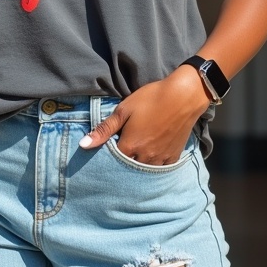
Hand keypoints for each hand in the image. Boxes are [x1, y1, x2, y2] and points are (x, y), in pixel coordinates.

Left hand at [78, 68, 210, 165]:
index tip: (110, 144)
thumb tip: (83, 145)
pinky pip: (160, 168)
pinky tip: (152, 154)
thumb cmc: (151, 99)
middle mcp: (145, 157)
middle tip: (125, 146)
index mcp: (130, 146)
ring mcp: (160, 159)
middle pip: (128, 167)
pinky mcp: (173, 156)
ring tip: (137, 151)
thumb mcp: (124, 110)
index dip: (109, 153)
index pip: (112, 159)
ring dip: (138, 164)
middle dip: (123, 160)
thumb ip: (104, 129)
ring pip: (144, 170)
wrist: (184, 96)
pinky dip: (154, 164)